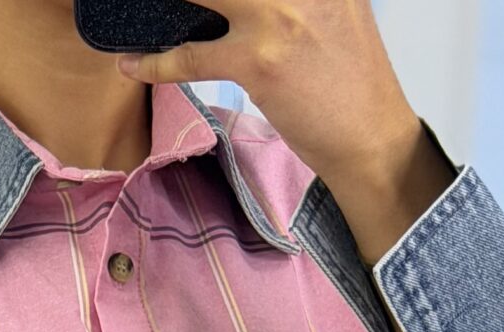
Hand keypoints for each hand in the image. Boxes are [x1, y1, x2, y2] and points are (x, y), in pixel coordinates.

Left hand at [112, 0, 477, 331]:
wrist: (375, 145)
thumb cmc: (349, 88)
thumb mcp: (332, 13)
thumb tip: (234, 2)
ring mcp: (280, 13)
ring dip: (157, 5)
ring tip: (128, 12)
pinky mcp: (261, 56)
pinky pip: (192, 50)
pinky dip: (156, 58)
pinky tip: (133, 62)